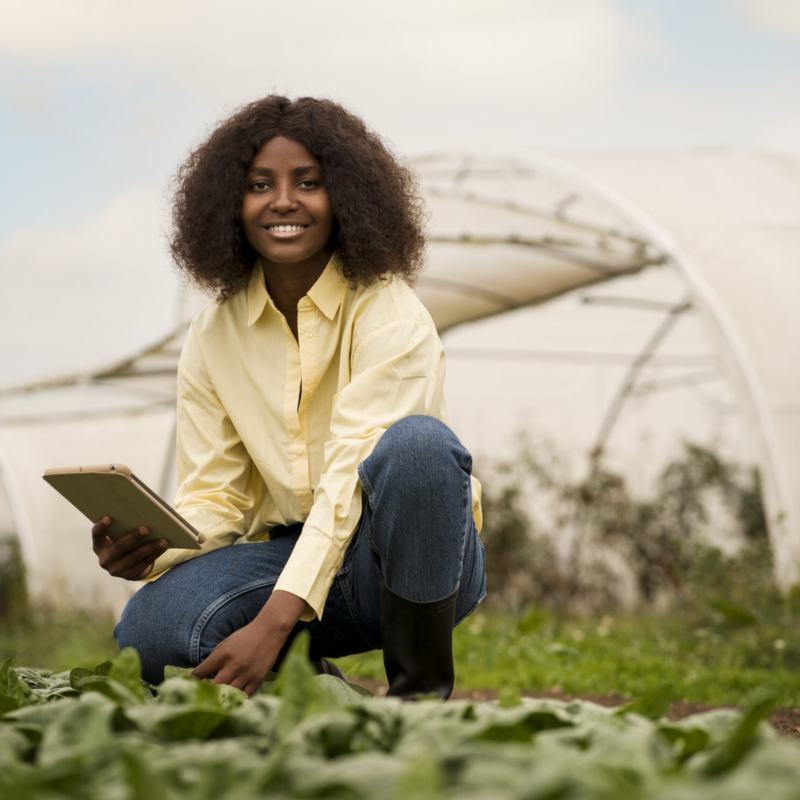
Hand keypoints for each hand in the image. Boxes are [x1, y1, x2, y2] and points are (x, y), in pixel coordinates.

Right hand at [91, 516, 167, 580]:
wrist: (128, 565)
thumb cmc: (124, 542)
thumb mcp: (119, 537)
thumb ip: (122, 528)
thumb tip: (141, 513)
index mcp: (99, 546)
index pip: (97, 535)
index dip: (101, 527)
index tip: (109, 517)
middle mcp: (105, 559)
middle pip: (120, 547)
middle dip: (134, 537)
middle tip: (147, 529)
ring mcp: (116, 569)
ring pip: (135, 556)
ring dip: (151, 547)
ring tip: (163, 540)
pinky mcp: (130, 575)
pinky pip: (144, 563)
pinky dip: (155, 554)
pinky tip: (163, 546)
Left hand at [191, 590, 306, 695]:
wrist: (269, 631)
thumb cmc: (244, 637)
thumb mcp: (226, 644)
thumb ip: (214, 659)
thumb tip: (200, 675)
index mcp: (223, 654)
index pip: (201, 671)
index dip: (192, 681)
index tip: (187, 686)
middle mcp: (234, 665)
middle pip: (214, 687)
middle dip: (205, 693)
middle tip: (200, 697)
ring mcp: (246, 674)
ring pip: (228, 694)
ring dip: (220, 698)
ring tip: (214, 702)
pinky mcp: (257, 680)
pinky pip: (244, 696)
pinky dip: (236, 699)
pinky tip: (231, 700)